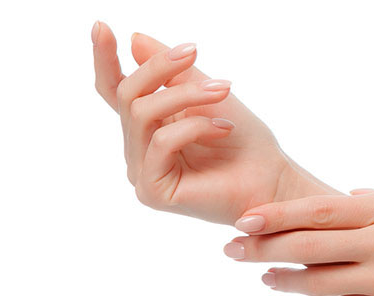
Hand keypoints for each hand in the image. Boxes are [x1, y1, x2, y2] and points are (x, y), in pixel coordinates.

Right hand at [91, 21, 336, 223]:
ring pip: (142, 115)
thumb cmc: (243, 141)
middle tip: (194, 52)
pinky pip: (160, 143)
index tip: (102, 25)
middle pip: (128, 95)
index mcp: (147, 126)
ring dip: (186, 95)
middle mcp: (138, 149)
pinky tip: (222, 130)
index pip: (115, 90)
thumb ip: (172, 72)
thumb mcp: (206, 92)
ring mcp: (142, 173)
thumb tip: (135, 39)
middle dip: (160, 68)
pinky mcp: (153, 192)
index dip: (104, 59)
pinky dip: (194, 127)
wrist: (271, 179)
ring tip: (223, 91)